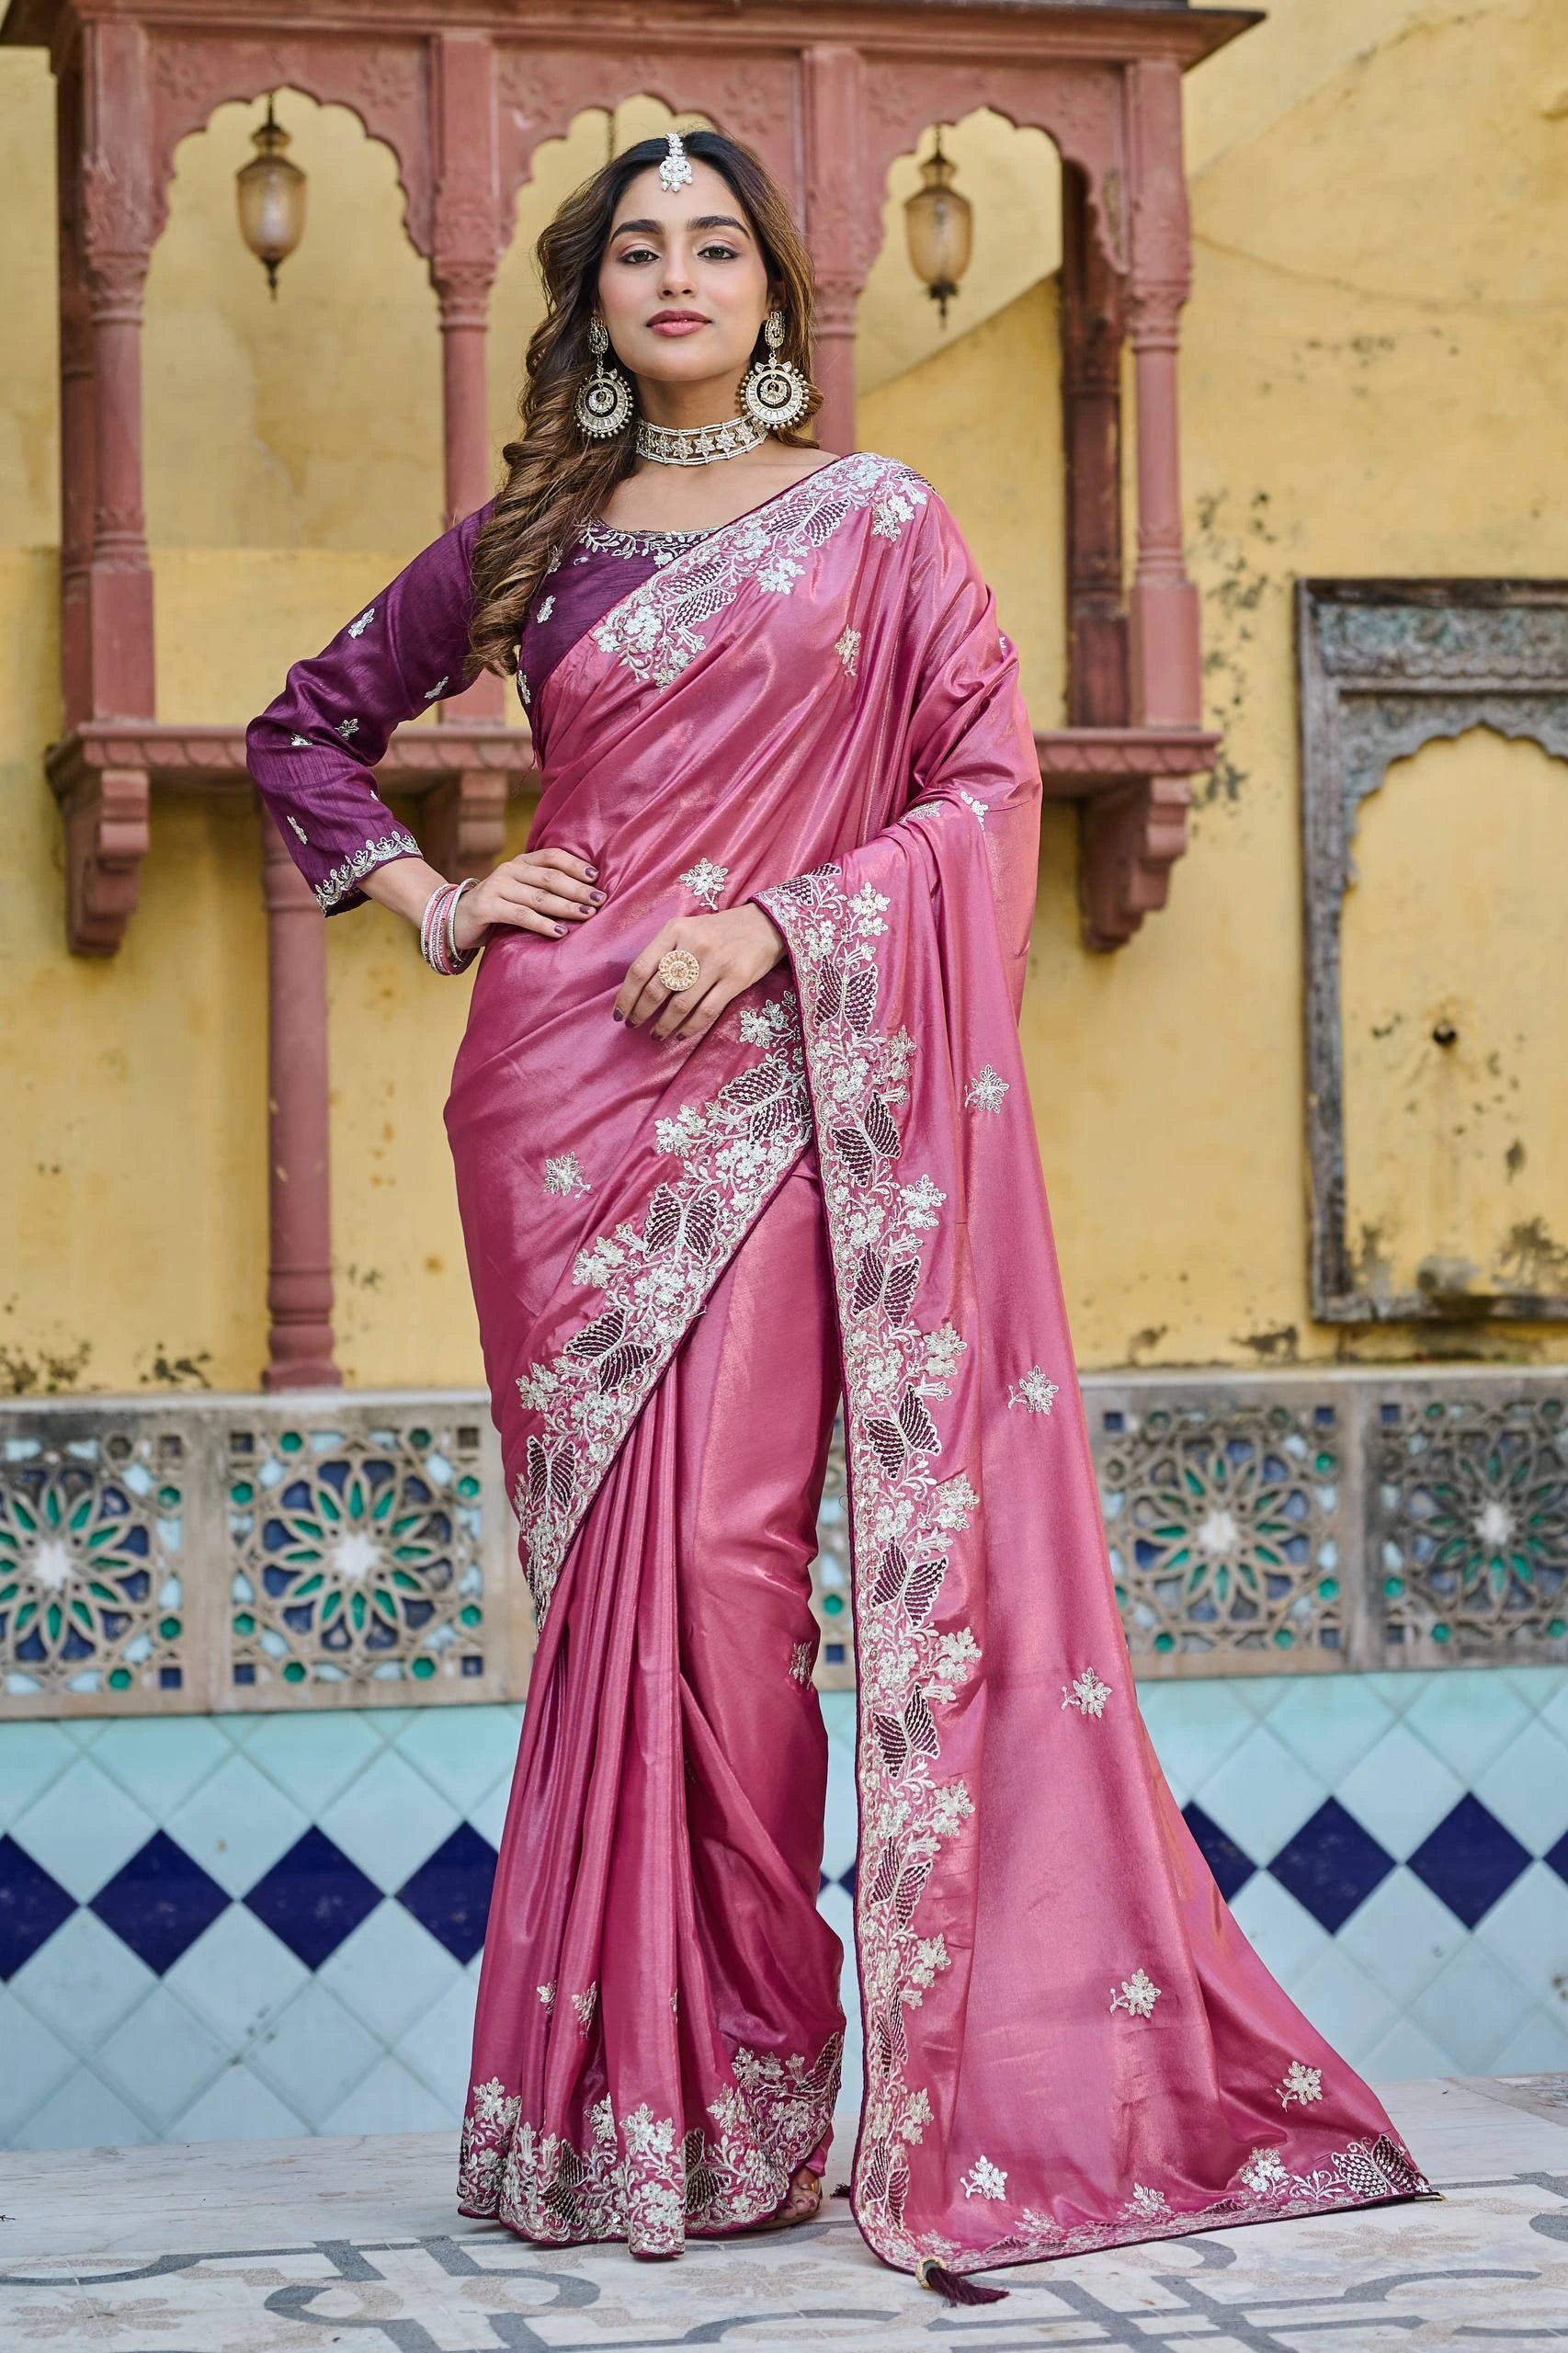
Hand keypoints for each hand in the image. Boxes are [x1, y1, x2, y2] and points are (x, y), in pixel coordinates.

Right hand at [452, 847, 602, 953]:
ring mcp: (496, 887)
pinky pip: (521, 915)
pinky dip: (543, 924)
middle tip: (600, 900)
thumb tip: (586, 894)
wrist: (453, 919)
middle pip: (550, 877)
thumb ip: (542, 888)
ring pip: (538, 897)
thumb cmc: (496, 908)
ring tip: (587, 915)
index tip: (597, 878)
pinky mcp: (487, 907)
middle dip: (577, 889)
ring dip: (566, 906)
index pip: (552, 857)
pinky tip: (560, 932)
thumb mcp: (519, 892)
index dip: (575, 865)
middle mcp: (508, 870)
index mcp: (519, 863)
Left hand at [615, 905, 787, 1041]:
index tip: (619, 1013)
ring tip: (656, 1035)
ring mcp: (715, 963)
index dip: (626, 996)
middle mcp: (693, 946)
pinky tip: (681, 1035)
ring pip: (680, 1005)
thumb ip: (664, 952)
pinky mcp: (735, 980)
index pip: (640, 969)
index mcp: (674, 931)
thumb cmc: (717, 931)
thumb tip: (638, 990)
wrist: (764, 925)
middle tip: (634, 1025)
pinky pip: (706, 1012)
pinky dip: (690, 1028)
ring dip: (664, 1025)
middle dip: (641, 1013)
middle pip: (657, 989)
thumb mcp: (686, 929)